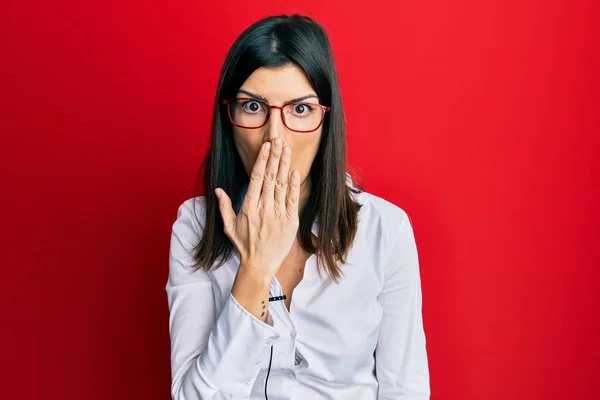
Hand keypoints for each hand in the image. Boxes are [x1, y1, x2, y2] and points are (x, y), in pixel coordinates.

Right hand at [215, 138, 300, 279]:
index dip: (262, 161)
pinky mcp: (290, 222)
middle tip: (279, 140)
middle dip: (275, 157)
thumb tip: (218, 190)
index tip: (266, 147)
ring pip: (281, 186)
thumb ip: (225, 206)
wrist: (260, 265)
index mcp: (248, 207)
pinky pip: (292, 200)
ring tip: (287, 150)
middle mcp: (263, 209)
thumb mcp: (229, 227)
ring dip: (284, 166)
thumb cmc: (244, 245)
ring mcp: (278, 215)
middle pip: (270, 178)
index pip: (256, 178)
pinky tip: (294, 171)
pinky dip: (293, 185)